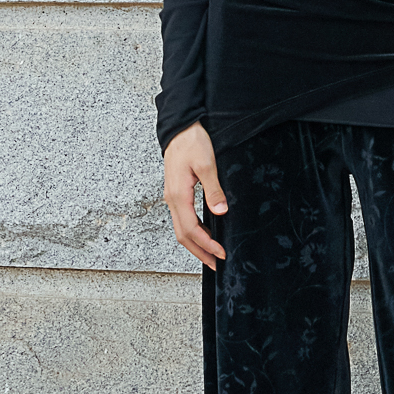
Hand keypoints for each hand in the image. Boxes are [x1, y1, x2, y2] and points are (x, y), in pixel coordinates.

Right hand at [163, 122, 227, 270]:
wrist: (180, 128)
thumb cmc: (191, 142)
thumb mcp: (207, 164)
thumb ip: (213, 189)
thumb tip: (220, 211)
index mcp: (178, 195)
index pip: (191, 229)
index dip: (206, 245)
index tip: (221, 253)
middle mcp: (172, 199)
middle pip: (183, 235)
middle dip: (199, 252)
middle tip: (216, 264)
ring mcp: (172, 197)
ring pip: (181, 229)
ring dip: (196, 244)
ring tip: (211, 254)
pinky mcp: (176, 193)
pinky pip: (182, 219)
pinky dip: (193, 232)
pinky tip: (204, 234)